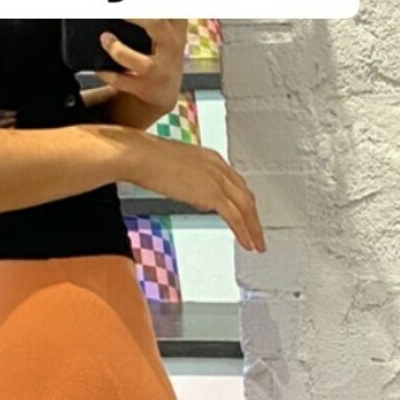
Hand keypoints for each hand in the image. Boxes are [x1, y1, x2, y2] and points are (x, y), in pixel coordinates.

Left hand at [93, 18, 187, 117]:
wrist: (164, 90)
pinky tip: (98, 65)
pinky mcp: (145, 87)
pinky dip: (107, 73)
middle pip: (158, 26)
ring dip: (118, 51)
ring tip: (105, 38)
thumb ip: (155, 10)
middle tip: (117, 9)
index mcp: (176, 27)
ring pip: (142, 63)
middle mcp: (171, 47)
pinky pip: (124, 81)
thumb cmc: (160, 50)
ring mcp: (160, 70)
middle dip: (136, 16)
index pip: (172, 6)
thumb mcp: (167, 27)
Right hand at [124, 132, 266, 253]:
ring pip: (246, 208)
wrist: (142, 156)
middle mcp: (219, 167)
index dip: (242, 200)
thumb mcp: (175, 167)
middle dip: (253, 216)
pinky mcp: (212, 195)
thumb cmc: (148, 158)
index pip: (235, 182)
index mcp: (212, 158)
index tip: (245, 212)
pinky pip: (235, 218)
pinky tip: (247, 243)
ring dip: (254, 229)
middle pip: (245, 196)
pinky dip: (243, 232)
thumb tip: (194, 195)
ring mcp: (217, 181)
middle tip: (257, 231)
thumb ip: (189, 180)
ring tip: (257, 244)